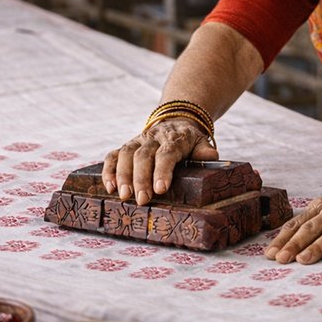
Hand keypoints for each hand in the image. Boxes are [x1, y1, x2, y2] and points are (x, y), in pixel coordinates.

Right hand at [101, 118, 218, 205]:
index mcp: (173, 139)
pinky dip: (108, 170)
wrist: (176, 121)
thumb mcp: (201, 142)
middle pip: (143, 156)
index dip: (162, 171)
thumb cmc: (189, 140)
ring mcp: (137, 141)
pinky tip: (109, 187)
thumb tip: (212, 157)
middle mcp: (153, 138)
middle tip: (142, 200)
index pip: (166, 154)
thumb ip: (205, 151)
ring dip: (122, 176)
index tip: (160, 189)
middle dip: (141, 179)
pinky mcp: (127, 146)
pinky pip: (113, 155)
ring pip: (125, 155)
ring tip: (123, 196)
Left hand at [264, 184, 321, 264]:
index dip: (283, 239)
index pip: (297, 223)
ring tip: (302, 260)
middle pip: (310, 228)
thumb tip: (283, 243)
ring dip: (316, 247)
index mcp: (319, 207)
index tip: (270, 254)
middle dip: (294, 244)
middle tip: (281, 259)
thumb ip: (310, 222)